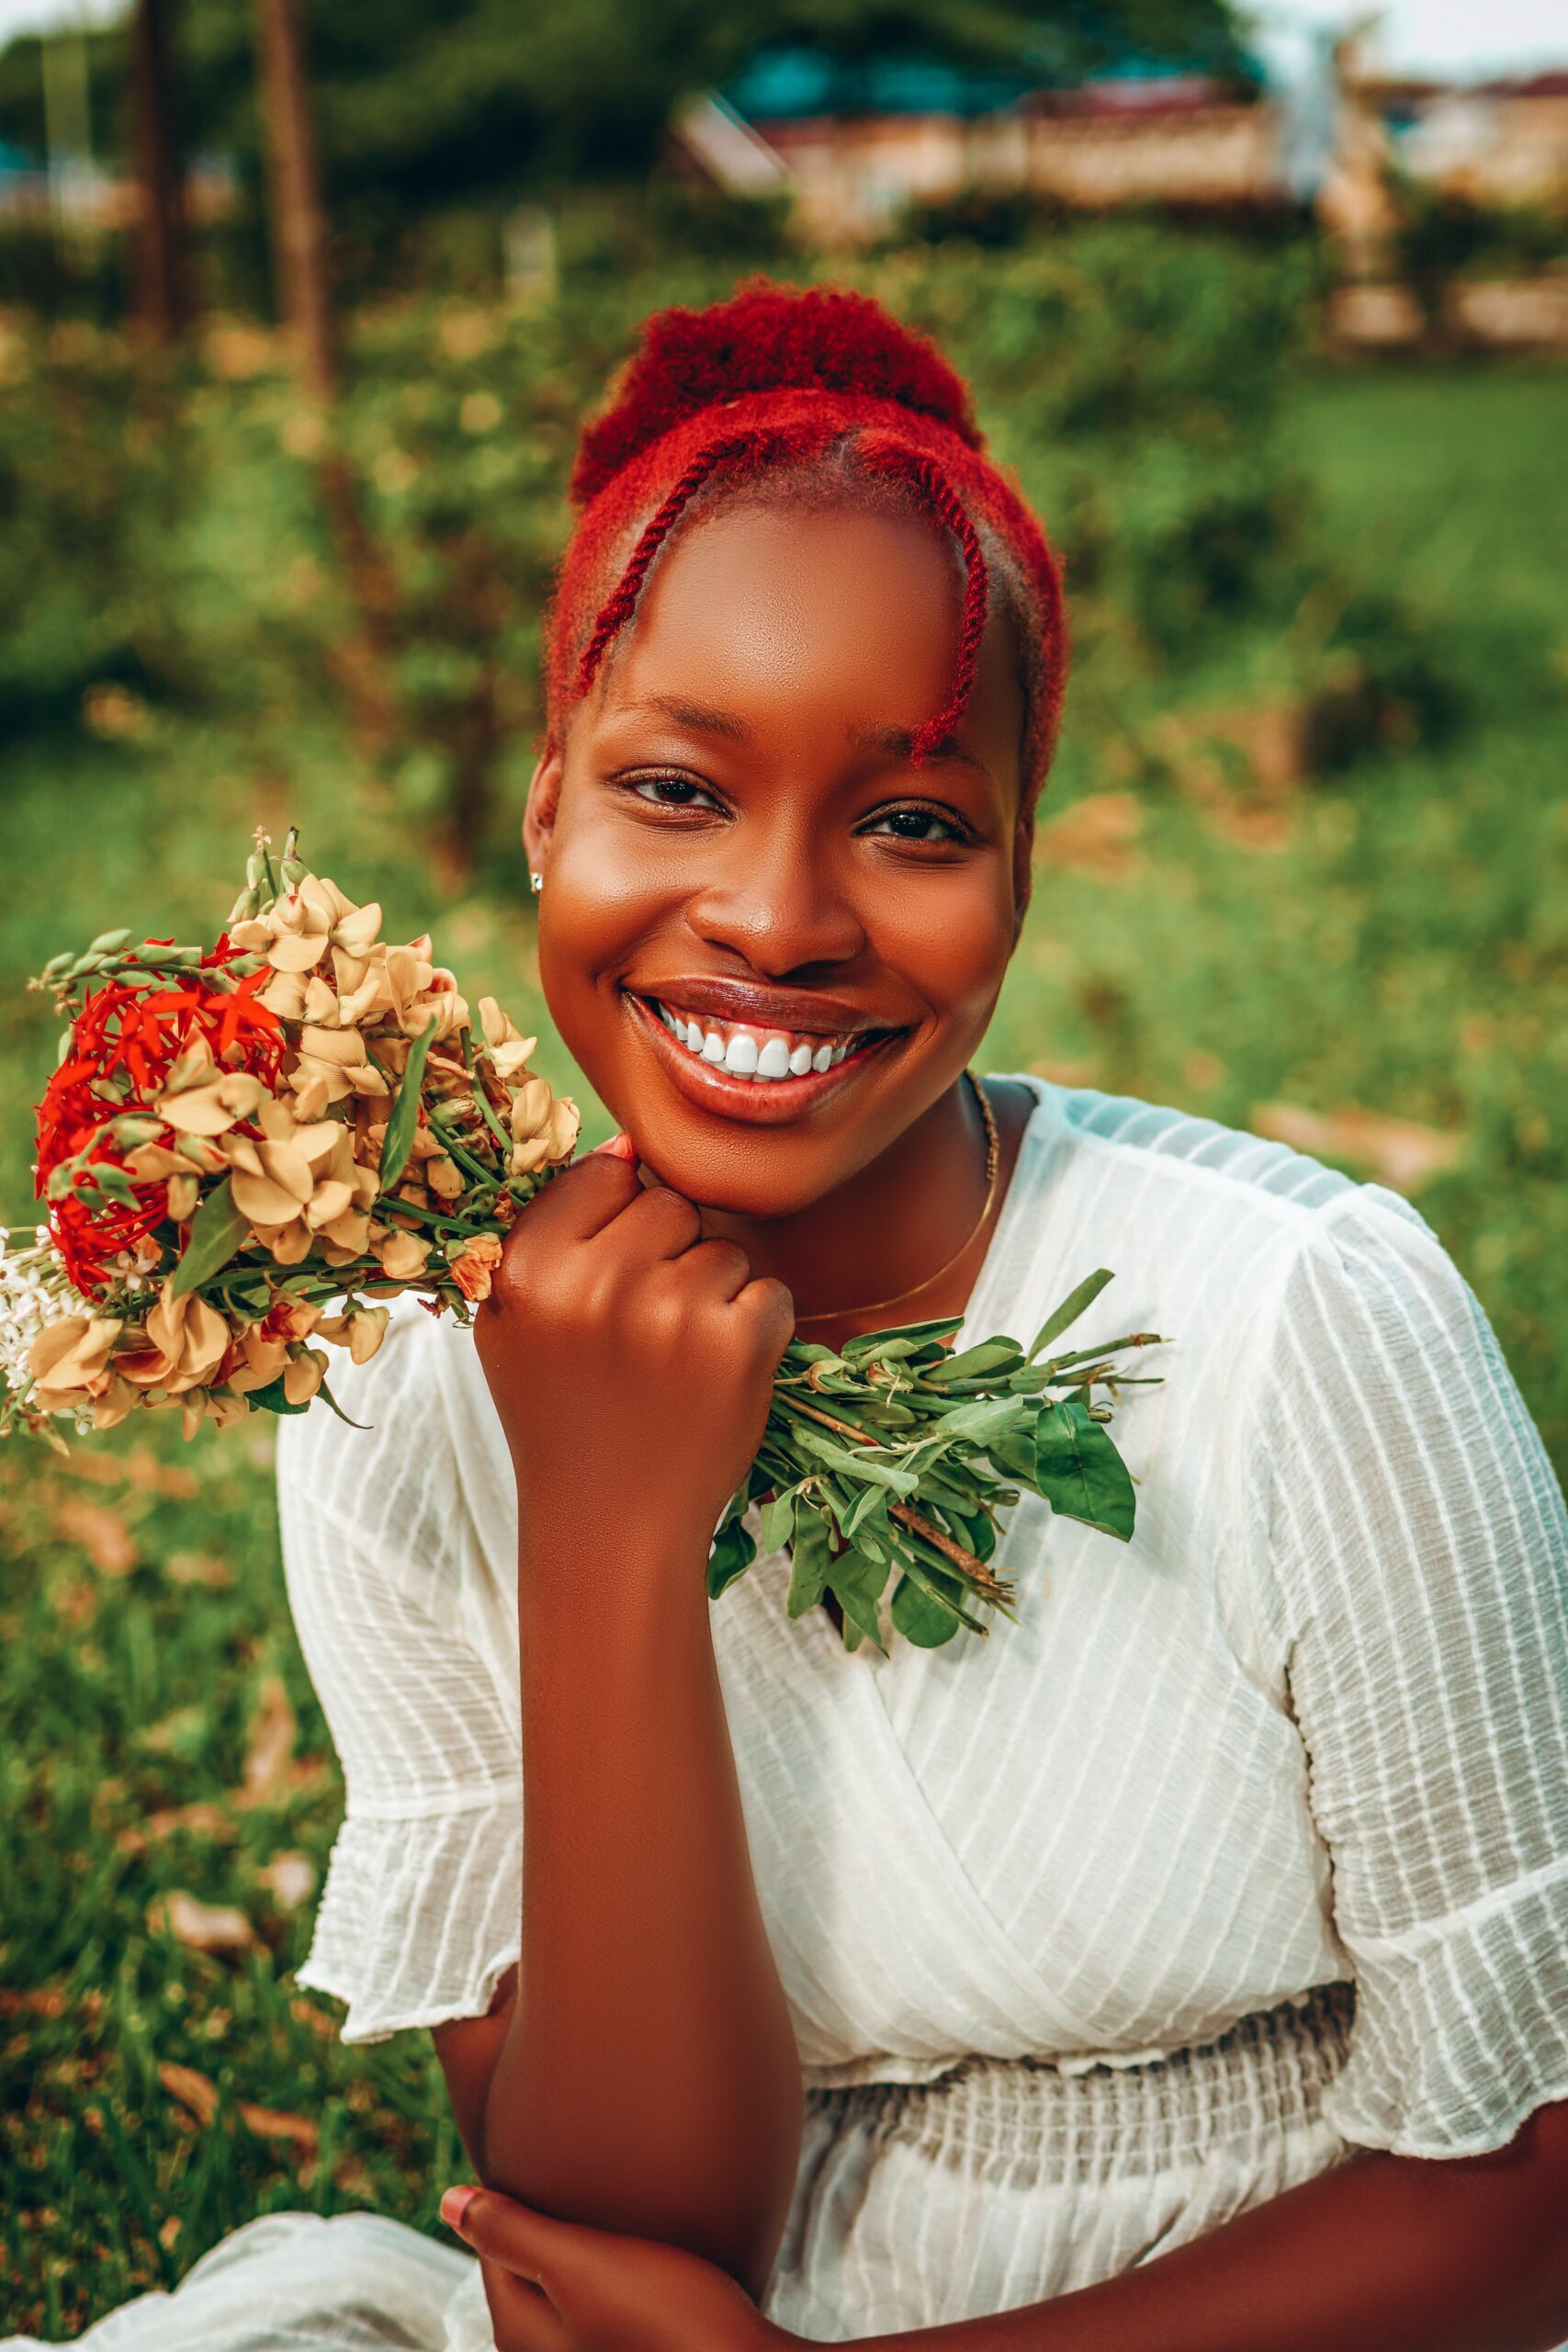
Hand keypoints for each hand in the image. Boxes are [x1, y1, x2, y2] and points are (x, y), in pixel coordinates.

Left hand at [441, 2184, 796, 2351]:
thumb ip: (511, 2233)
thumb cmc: (665, 2315)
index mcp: (520, 2332)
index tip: (552, 2156)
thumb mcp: (580, 2263)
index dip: (517, 2194)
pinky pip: (602, 2308)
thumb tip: (445, 2200)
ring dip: (587, 2252)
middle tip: (589, 2177)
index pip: (493, 2245)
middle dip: (549, 2226)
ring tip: (623, 2215)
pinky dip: (615, 2278)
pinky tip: (650, 2264)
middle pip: (528, 2271)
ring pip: (568, 2290)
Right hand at [474, 1147, 793, 1557]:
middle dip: (668, 1255)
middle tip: (641, 1332)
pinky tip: (712, 1379)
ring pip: (724, 1248)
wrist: (610, 1526)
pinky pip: (770, 1292)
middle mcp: (596, 1283)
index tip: (606, 1281)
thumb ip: (552, 1231)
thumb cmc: (562, 1413)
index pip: (603, 1173)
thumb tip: (627, 1145)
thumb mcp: (514, 1323)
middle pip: (668, 1202)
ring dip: (714, 1296)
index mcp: (529, 1268)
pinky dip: (756, 1331)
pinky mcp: (738, 1346)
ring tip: (672, 1362)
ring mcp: (671, 1313)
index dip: (614, 1224)